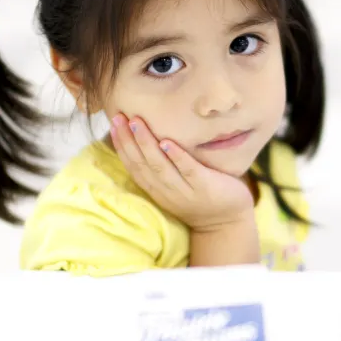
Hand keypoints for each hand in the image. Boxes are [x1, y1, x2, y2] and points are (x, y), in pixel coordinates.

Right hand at [110, 114, 254, 231]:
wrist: (227, 223)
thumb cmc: (202, 198)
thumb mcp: (176, 186)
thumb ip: (163, 167)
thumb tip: (150, 137)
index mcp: (157, 190)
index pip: (133, 166)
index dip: (121, 145)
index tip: (113, 123)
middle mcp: (166, 191)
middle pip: (142, 164)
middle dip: (128, 140)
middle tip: (119, 117)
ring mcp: (185, 191)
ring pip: (160, 166)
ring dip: (146, 144)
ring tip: (136, 123)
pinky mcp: (205, 187)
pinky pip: (188, 171)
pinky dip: (176, 157)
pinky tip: (167, 142)